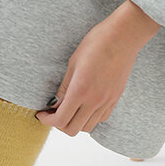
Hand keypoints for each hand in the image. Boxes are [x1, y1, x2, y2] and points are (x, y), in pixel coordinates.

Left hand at [35, 0, 159, 135]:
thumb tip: (54, 104)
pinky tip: (83, 106)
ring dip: (74, 123)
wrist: (124, 36)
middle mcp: (95, 101)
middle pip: (72, 129)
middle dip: (58, 125)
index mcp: (80, 91)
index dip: (47, 121)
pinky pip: (101, 119)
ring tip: (67, 110)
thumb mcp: (73, 63)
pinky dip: (89, 119)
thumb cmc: (96, 44)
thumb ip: (63, 88)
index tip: (41, 114)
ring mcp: (107, 101)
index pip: (60, 119)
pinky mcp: (116, 99)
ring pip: (87, 127)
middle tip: (52, 113)